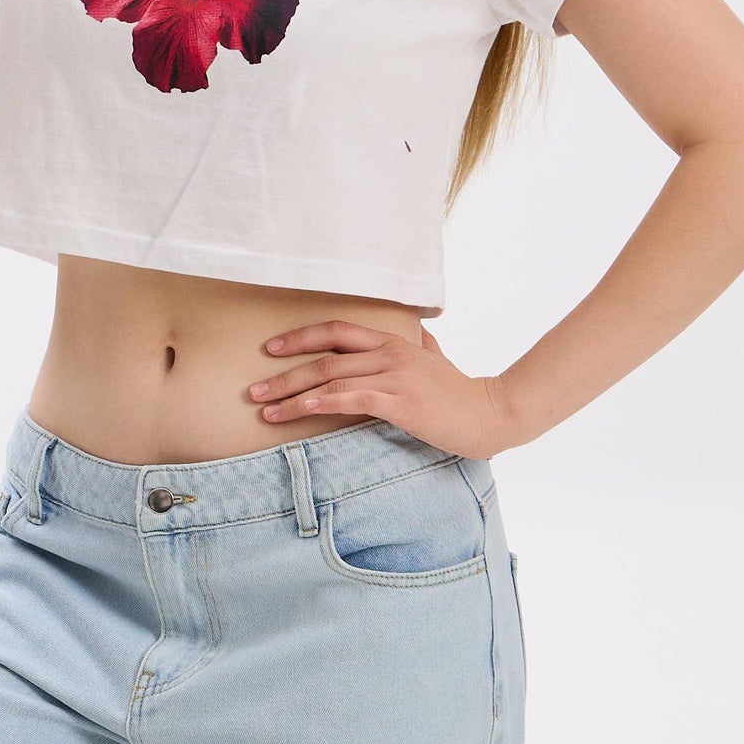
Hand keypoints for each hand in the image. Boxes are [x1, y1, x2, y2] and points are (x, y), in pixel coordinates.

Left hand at [246, 316, 527, 457]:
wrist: (490, 413)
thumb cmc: (462, 392)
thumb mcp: (439, 360)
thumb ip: (425, 345)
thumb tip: (422, 333)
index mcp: (393, 341)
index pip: (337, 330)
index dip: (300, 337)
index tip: (271, 349)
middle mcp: (388, 353)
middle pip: (324, 356)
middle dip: (284, 373)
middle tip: (253, 389)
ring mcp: (393, 375)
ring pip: (330, 379)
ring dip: (292, 395)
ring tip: (264, 409)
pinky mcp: (398, 401)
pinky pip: (350, 399)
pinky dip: (320, 404)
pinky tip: (299, 411)